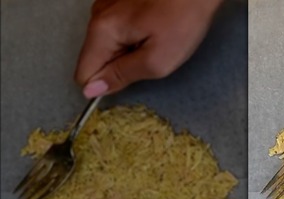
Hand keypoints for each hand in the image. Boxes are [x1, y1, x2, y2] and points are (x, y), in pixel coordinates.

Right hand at [74, 0, 222, 97]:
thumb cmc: (184, 18)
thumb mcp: (157, 60)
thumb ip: (122, 76)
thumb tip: (93, 90)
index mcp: (102, 30)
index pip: (84, 73)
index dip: (106, 85)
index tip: (131, 78)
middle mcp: (97, 14)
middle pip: (97, 58)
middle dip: (122, 66)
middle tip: (151, 56)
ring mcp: (107, 5)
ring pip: (110, 45)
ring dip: (130, 51)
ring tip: (156, 39)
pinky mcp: (120, 1)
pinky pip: (120, 30)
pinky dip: (136, 35)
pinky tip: (155, 28)